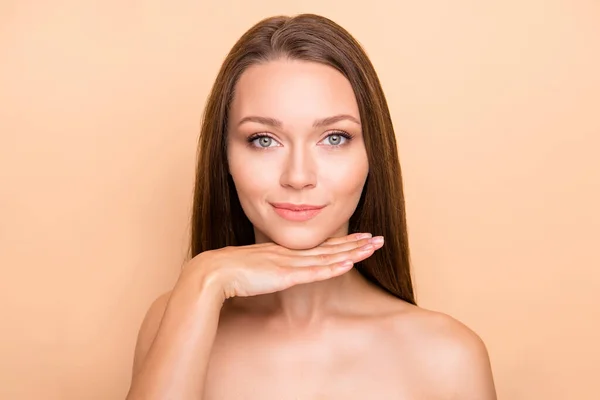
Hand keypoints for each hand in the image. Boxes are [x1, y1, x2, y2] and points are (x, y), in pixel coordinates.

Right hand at [175, 233, 384, 301]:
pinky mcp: (285, 275)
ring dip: (352, 253)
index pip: (319, 246)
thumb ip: (266, 270)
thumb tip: (271, 274)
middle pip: (330, 248)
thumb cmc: (228, 272)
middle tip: (378, 238)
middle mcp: (290, 254)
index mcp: (284, 252)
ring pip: (328, 257)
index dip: (342, 243)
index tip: (360, 238)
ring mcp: (289, 263)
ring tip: (373, 247)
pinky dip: (332, 267)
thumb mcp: (253, 269)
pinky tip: (349, 263)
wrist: (213, 272)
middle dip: (356, 244)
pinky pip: (314, 272)